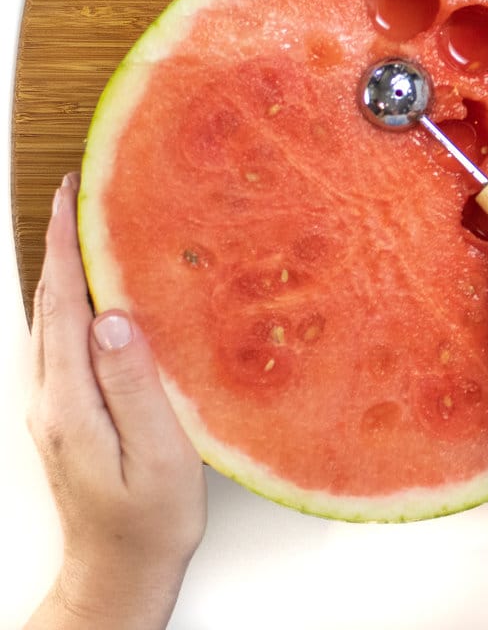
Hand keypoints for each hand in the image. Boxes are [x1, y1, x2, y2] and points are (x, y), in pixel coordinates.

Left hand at [25, 174, 206, 629]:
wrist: (117, 572)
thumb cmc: (147, 520)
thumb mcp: (158, 454)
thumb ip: (134, 384)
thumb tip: (116, 317)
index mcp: (69, 402)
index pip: (63, 306)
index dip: (64, 246)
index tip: (71, 196)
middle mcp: (50, 398)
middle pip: (49, 305)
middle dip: (60, 245)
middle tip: (81, 195)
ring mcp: (53, 406)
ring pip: (53, 321)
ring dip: (65, 271)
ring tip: (88, 230)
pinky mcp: (65, 412)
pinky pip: (65, 341)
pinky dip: (74, 302)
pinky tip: (97, 295)